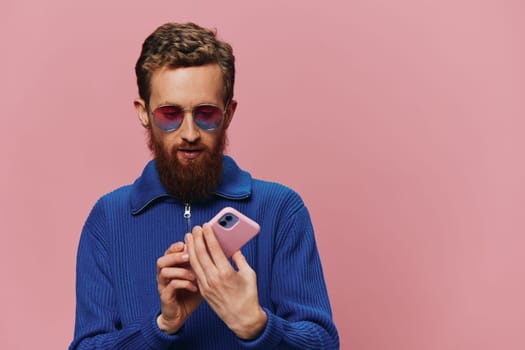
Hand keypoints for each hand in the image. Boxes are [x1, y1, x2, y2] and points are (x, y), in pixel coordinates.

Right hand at [156, 242, 202, 333]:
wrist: (181, 315)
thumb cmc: (191, 294)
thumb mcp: (198, 276)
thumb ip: (202, 264)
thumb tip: (219, 251)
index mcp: (172, 267)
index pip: (170, 252)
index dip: (176, 246)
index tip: (187, 242)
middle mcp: (165, 274)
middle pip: (163, 259)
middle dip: (175, 256)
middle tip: (188, 256)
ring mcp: (164, 285)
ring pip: (164, 271)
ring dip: (180, 271)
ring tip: (194, 274)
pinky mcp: (165, 296)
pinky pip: (171, 286)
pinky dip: (183, 284)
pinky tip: (194, 287)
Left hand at [185, 224, 266, 339]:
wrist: (242, 319)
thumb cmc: (248, 296)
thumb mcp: (248, 274)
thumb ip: (239, 258)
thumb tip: (233, 246)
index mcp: (226, 272)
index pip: (213, 249)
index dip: (208, 235)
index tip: (206, 225)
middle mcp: (213, 278)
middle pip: (200, 253)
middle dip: (197, 238)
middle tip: (196, 228)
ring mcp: (206, 286)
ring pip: (194, 263)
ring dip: (190, 248)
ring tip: (189, 237)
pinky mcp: (203, 291)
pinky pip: (195, 272)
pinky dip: (192, 261)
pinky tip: (191, 253)